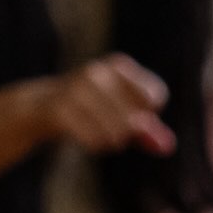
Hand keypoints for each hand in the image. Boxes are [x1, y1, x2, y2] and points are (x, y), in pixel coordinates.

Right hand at [21, 54, 175, 156]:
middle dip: (129, 132)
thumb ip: (149, 130)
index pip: (154, 96)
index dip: (149, 114)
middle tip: (117, 133)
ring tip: (105, 138)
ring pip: (115, 131)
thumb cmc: (92, 108)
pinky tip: (91, 140)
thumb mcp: (124, 114)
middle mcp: (98, 72)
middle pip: (135, 119)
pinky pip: (92, 138)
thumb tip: (168, 147)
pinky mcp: (60, 110)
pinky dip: (96, 145)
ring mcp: (77, 89)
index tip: (136, 115)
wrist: (44, 105)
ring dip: (113, 141)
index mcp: (118, 66)